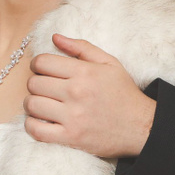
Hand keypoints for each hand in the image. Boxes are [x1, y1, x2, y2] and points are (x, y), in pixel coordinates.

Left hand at [24, 34, 156, 159]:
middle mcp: (76, 93)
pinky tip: (41, 122)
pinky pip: (36, 130)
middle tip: (46, 89)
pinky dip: (32, 126)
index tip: (42, 70)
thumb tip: (55, 37)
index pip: (42, 62)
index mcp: (84, 72)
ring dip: (33, 104)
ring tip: (44, 105)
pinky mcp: (71, 137)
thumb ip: (81, 47)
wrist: (142, 127)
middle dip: (36, 84)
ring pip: (32, 105)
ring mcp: (73, 117)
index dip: (38, 65)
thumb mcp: (109, 63)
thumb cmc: (124, 94)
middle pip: (34, 83)